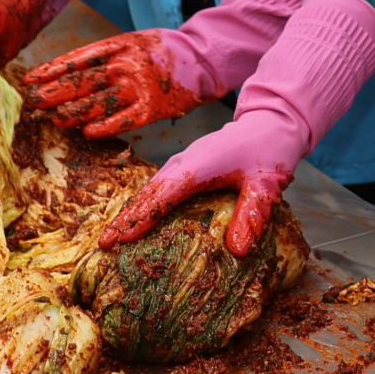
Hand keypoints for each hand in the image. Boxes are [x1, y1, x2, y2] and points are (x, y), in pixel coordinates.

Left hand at [23, 30, 208, 137]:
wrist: (203, 59)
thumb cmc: (163, 51)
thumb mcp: (134, 41)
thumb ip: (107, 55)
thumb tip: (72, 72)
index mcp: (119, 45)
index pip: (76, 59)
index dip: (51, 71)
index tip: (30, 80)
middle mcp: (125, 65)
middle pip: (81, 82)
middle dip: (53, 93)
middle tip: (33, 103)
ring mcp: (138, 87)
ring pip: (96, 103)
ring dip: (71, 113)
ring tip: (54, 119)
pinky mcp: (151, 108)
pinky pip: (121, 121)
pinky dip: (103, 127)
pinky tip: (86, 131)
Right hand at [93, 105, 302, 257]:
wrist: (271, 122)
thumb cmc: (270, 151)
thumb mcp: (267, 185)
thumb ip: (252, 215)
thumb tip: (238, 251)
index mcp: (199, 166)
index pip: (164, 196)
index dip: (142, 218)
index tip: (121, 238)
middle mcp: (184, 162)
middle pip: (148, 193)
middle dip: (124, 218)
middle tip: (103, 244)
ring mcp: (183, 162)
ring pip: (150, 189)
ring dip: (130, 211)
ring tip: (111, 236)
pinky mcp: (186, 166)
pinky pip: (158, 186)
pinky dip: (144, 203)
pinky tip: (137, 219)